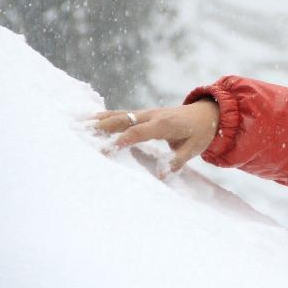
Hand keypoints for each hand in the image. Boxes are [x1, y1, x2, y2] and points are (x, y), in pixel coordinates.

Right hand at [92, 99, 219, 175]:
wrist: (208, 112)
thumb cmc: (201, 131)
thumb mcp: (194, 147)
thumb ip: (177, 160)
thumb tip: (162, 175)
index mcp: (164, 124)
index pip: (139, 131)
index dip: (122, 139)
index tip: (107, 148)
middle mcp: (152, 116)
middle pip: (124, 120)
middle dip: (103, 126)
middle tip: (82, 133)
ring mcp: (147, 113)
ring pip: (121, 115)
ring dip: (100, 120)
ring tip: (79, 124)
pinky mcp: (145, 114)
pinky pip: (124, 114)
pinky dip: (107, 117)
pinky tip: (91, 119)